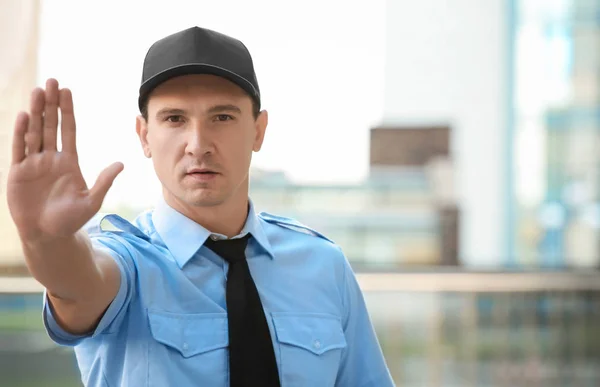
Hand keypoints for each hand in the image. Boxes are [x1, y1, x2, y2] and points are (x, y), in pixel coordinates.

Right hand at [7, 79, 123, 241]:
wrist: (47, 236)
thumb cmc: (70, 220)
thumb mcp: (91, 201)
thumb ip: (104, 182)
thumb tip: (121, 163)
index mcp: (68, 162)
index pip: (68, 130)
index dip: (67, 111)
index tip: (67, 91)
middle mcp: (50, 158)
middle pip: (50, 125)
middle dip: (50, 104)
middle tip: (51, 81)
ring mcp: (33, 164)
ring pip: (34, 132)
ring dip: (35, 112)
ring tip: (37, 91)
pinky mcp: (18, 173)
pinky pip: (19, 149)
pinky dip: (21, 133)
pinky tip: (24, 116)